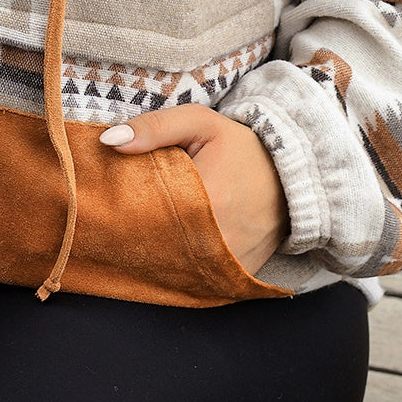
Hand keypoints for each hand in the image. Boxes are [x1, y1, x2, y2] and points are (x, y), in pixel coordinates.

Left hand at [100, 105, 288, 276]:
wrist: (293, 176)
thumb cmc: (243, 146)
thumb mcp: (200, 123)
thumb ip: (154, 128)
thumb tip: (108, 141)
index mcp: (208, 200)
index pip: (142, 213)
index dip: (121, 206)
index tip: (109, 198)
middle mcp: (218, 243)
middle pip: (154, 243)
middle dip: (133, 230)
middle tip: (118, 215)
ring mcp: (228, 266)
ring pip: (171, 265)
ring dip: (154, 250)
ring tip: (144, 229)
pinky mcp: (233, 278)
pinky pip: (193, 277)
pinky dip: (178, 264)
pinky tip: (169, 245)